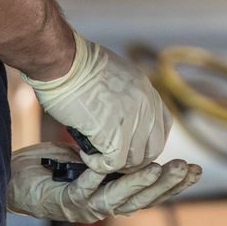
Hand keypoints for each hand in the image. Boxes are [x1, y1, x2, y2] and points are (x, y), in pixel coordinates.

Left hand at [5, 143, 200, 222]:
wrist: (16, 179)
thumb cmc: (52, 167)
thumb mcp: (91, 156)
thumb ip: (114, 153)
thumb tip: (141, 136)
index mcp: (114, 196)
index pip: (153, 194)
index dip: (174, 185)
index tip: (195, 170)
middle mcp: (103, 207)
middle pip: (143, 200)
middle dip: (167, 185)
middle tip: (186, 168)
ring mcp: (85, 207)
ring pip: (120, 199)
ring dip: (140, 184)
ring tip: (159, 168)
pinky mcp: (66, 201)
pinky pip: (88, 189)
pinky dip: (100, 178)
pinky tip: (113, 165)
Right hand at [22, 33, 170, 172]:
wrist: (63, 61)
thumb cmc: (77, 64)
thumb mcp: (115, 75)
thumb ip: (126, 96)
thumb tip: (120, 113)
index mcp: (148, 92)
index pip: (163, 127)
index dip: (146, 142)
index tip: (130, 146)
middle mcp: (147, 107)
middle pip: (153, 149)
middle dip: (132, 159)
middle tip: (110, 158)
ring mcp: (133, 120)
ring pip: (133, 160)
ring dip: (113, 163)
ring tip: (93, 154)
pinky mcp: (114, 134)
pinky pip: (113, 164)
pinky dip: (98, 164)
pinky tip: (84, 153)